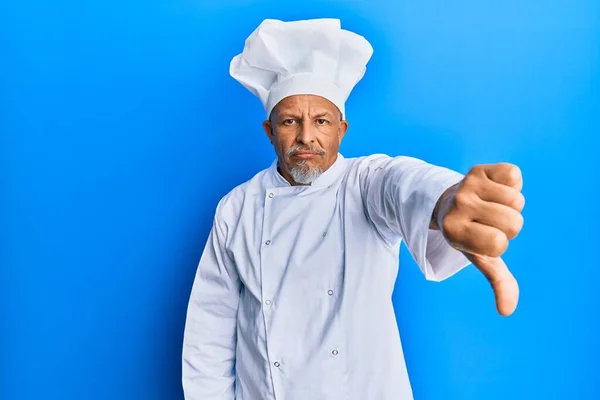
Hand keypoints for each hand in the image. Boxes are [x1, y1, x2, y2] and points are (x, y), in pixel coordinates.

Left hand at [434, 163, 524, 315]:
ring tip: (489, 205)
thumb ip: (496, 281)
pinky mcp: (477, 169)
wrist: (446, 202)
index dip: (499, 242)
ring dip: (510, 204)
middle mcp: (458, 207)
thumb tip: (506, 311)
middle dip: (507, 224)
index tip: (483, 237)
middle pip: (513, 222)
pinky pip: (513, 175)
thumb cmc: (468, 233)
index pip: (499, 243)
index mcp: (454, 232)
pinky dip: (510, 182)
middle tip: (487, 220)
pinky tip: (493, 188)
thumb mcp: (479, 256)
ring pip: (516, 199)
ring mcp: (466, 185)